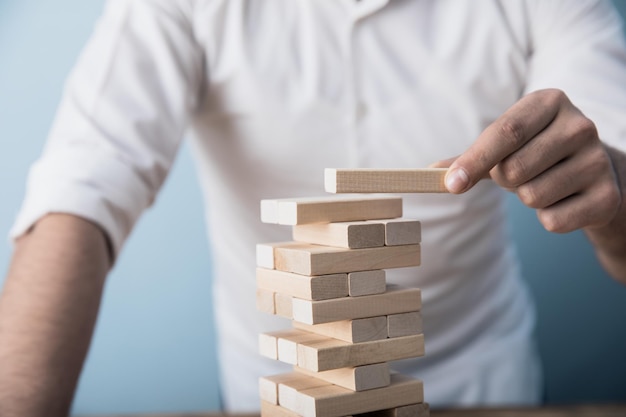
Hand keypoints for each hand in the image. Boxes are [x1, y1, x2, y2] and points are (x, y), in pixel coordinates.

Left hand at [435, 89, 621, 232]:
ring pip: (531, 197)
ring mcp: (598, 161)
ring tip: (547, 183)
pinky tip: (565, 200)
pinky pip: (553, 221)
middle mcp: (580, 125)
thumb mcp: (505, 145)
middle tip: (522, 172)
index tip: (451, 185)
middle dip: (506, 180)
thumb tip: (430, 175)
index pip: (504, 132)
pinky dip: (549, 218)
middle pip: (513, 170)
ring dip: (528, 198)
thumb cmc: (537, 152)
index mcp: (549, 102)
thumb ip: (468, 157)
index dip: (474, 161)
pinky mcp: (608, 197)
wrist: (595, 171)